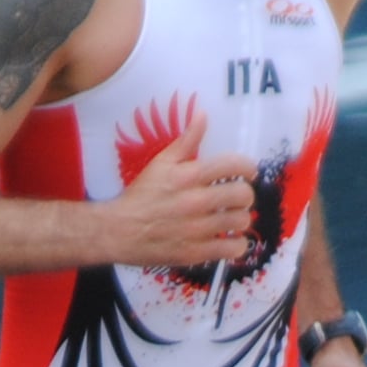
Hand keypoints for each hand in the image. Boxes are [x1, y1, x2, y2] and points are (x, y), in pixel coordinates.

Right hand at [107, 127, 253, 275]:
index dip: (248, 168)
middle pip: (243, 195)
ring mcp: (197, 229)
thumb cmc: (141, 195)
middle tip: (237, 198)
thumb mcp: (161, 163)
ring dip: (240, 218)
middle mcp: (196, 201)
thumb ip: (186, 140)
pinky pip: (233, 249)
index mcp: (189, 176)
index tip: (247, 173)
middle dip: (245, 194)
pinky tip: (229, 240)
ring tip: (231, 218)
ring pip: (241, 221)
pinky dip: (237, 244)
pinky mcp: (196, 252)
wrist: (118, 231)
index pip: (234, 165)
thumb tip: (203, 114)